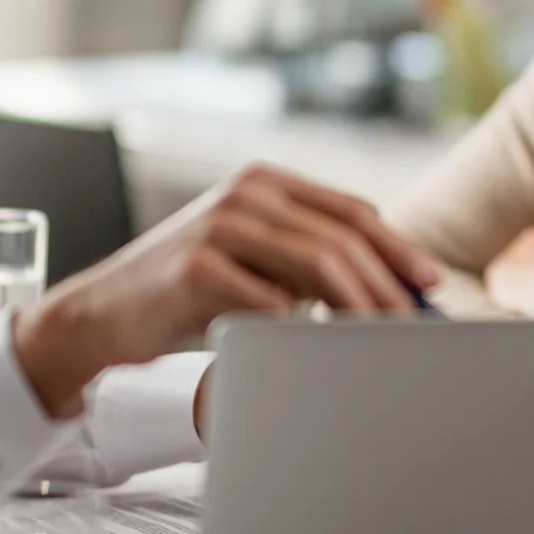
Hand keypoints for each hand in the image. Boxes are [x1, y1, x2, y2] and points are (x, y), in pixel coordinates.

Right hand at [12, 165, 442, 416]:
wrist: (102, 315)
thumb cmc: (187, 292)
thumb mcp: (253, 260)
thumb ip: (306, 260)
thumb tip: (387, 289)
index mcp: (264, 184)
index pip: (351, 211)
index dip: (399, 248)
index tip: (430, 284)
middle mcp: (245, 193)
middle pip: (342, 238)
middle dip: (387, 285)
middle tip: (412, 326)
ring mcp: (220, 225)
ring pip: (317, 263)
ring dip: (358, 306)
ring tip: (379, 339)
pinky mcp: (197, 265)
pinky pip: (269, 299)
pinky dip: (300, 327)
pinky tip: (314, 349)